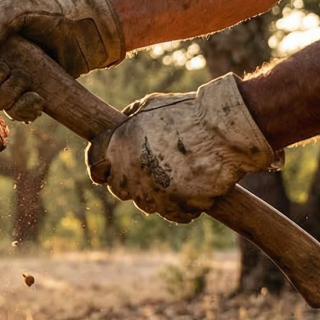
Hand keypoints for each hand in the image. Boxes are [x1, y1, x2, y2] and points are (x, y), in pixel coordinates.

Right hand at [0, 0, 124, 121]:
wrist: (85, 29)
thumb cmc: (50, 10)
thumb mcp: (18, 5)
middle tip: (6, 70)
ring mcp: (7, 77)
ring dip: (9, 95)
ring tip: (28, 81)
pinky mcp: (26, 92)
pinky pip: (14, 112)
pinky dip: (24, 110)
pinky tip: (36, 99)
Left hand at [85, 75, 278, 222]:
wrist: (225, 129)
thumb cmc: (188, 112)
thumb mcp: (150, 104)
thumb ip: (129, 119)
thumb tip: (120, 125)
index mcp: (118, 147)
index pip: (95, 166)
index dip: (101, 166)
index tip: (108, 167)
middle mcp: (130, 173)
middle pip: (118, 189)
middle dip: (129, 182)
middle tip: (149, 172)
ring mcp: (154, 193)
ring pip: (146, 204)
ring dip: (156, 195)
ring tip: (176, 178)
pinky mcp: (178, 207)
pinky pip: (174, 215)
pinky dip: (181, 208)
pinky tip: (190, 195)